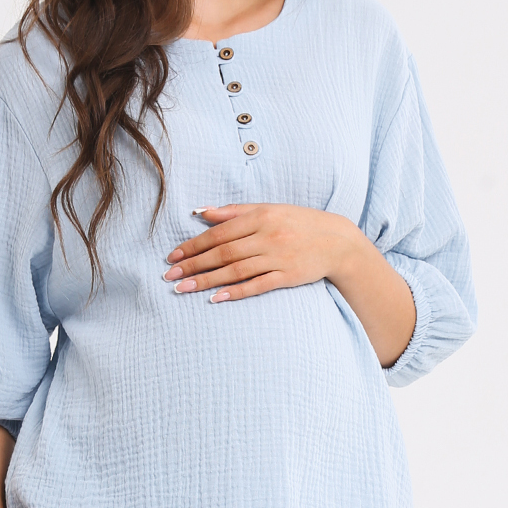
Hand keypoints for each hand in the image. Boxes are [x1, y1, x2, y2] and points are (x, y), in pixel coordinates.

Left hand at [162, 203, 368, 301]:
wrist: (337, 240)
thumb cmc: (298, 222)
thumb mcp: (268, 209)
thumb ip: (234, 211)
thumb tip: (201, 212)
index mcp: (260, 216)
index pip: (219, 233)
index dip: (194, 245)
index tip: (173, 257)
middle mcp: (267, 236)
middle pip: (223, 253)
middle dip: (194, 265)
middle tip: (170, 276)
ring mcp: (277, 257)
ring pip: (236, 270)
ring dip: (207, 280)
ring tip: (183, 289)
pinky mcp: (287, 277)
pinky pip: (257, 285)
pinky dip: (236, 292)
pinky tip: (216, 298)